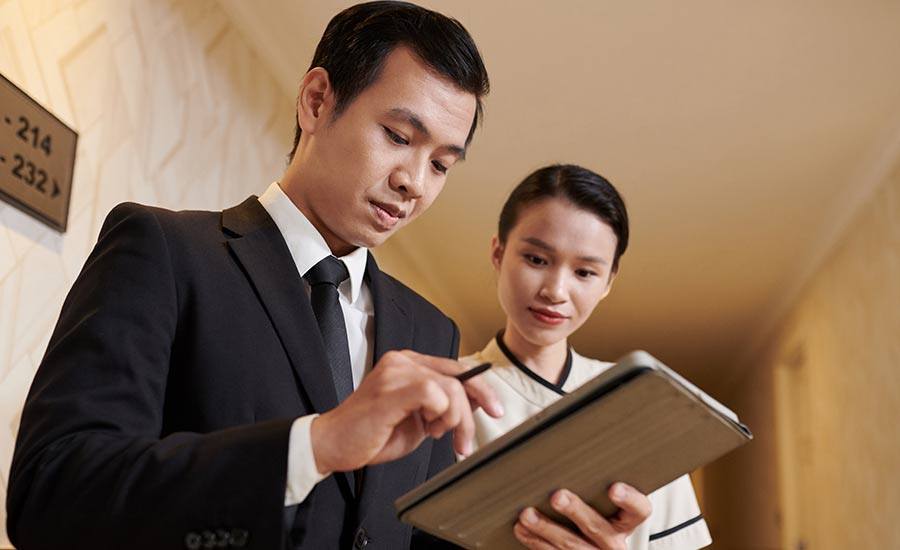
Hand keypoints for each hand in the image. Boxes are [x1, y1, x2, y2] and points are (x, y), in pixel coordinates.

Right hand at [310, 350, 502, 473]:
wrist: (332, 444)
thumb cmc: (371, 434)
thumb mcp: (418, 421)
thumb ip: (443, 408)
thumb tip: (476, 402)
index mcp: (408, 364)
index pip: (456, 367)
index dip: (481, 387)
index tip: (495, 409)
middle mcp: (402, 361)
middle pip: (458, 376)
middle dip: (472, 410)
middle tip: (467, 439)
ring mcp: (395, 372)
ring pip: (450, 387)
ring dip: (454, 419)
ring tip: (437, 436)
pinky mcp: (390, 389)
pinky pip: (432, 393)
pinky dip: (438, 414)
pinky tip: (426, 428)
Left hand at [513, 484, 651, 549]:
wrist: (588, 549)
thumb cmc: (593, 520)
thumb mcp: (602, 505)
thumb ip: (593, 487)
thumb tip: (570, 449)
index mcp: (624, 523)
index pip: (639, 511)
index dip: (630, 500)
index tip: (614, 488)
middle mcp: (612, 543)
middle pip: (598, 528)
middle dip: (576, 511)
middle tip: (558, 496)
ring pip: (570, 545)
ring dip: (545, 528)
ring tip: (528, 514)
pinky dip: (534, 540)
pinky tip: (522, 528)